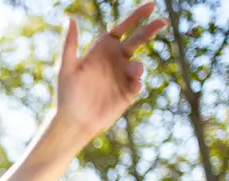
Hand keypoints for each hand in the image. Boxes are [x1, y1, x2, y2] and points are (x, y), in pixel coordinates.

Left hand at [54, 1, 166, 141]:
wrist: (73, 122)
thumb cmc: (66, 94)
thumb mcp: (65, 67)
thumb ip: (69, 43)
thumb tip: (70, 17)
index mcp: (102, 50)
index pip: (122, 28)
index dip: (136, 16)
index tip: (152, 5)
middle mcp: (115, 60)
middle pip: (137, 41)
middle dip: (150, 30)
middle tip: (163, 22)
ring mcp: (123, 76)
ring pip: (138, 65)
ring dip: (137, 66)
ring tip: (134, 69)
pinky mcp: (127, 93)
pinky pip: (137, 85)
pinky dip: (137, 83)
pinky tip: (134, 85)